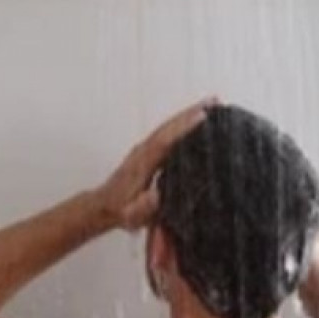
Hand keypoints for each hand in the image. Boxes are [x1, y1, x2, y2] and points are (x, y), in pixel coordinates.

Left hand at [95, 99, 216, 230]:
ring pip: (168, 126)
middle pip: (168, 127)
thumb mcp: (132, 216)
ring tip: (210, 103)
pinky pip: (166, 132)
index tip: (202, 116)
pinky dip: (181, 121)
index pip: (165, 141)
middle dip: (191, 113)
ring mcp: (144, 149)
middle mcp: (143, 151)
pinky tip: (195, 117)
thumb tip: (157, 195)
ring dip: (188, 113)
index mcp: (142, 165)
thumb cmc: (121, 212)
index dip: (183, 128)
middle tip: (213, 101)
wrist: (105, 206)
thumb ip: (144, 207)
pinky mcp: (147, 150)